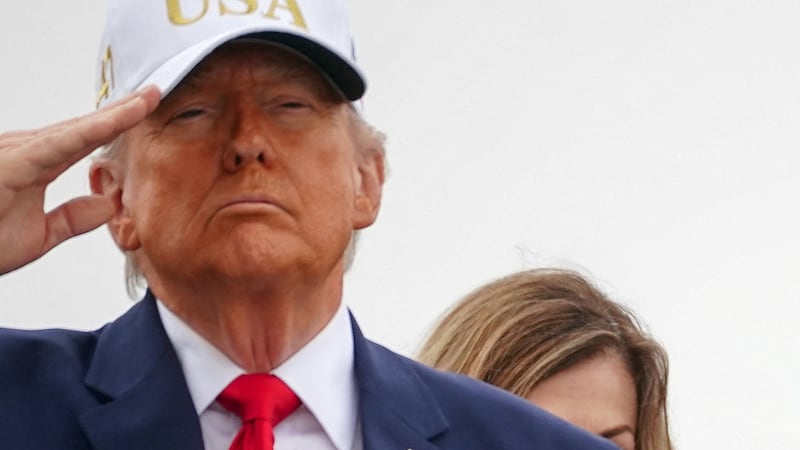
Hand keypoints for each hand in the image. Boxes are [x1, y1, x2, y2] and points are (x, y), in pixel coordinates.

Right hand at [0, 87, 159, 274]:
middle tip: (156, 91)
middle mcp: (25, 150)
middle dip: (122, 109)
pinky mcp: (12, 162)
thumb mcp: (38, 236)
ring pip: (77, 129)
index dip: (117, 124)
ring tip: (148, 98)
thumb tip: (108, 204)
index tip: (147, 109)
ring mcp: (17, 152)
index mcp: (35, 164)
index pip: (84, 140)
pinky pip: (59, 144)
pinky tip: (117, 120)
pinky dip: (92, 131)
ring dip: (115, 114)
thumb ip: (73, 218)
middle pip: (84, 127)